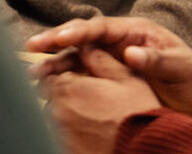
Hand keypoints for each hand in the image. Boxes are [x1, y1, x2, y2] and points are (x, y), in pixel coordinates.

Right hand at [28, 17, 191, 118]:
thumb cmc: (190, 75)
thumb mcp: (178, 65)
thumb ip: (155, 58)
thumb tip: (132, 53)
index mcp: (132, 31)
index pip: (100, 27)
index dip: (79, 31)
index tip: (61, 37)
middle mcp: (116, 41)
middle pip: (80, 37)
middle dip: (55, 40)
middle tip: (33, 45)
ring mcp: (109, 59)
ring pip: (75, 57)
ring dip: (54, 62)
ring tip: (32, 71)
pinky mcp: (105, 77)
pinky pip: (80, 76)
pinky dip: (62, 80)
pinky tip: (46, 87)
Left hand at [42, 47, 162, 153]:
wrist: (143, 149)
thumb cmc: (136, 115)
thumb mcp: (126, 78)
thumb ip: (100, 58)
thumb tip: (86, 47)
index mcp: (68, 87)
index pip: (49, 74)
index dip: (63, 74)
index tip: (75, 78)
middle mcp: (57, 110)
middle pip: (49, 96)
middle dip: (63, 94)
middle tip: (86, 99)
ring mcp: (59, 132)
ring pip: (54, 116)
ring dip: (66, 113)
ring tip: (90, 117)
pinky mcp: (65, 148)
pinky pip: (60, 135)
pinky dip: (71, 131)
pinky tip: (90, 132)